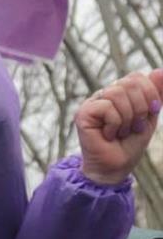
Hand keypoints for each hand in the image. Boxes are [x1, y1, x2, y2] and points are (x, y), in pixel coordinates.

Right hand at [77, 70, 162, 185]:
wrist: (115, 168)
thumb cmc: (129, 145)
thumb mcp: (149, 116)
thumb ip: (156, 94)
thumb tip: (159, 70)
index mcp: (119, 94)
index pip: (136, 77)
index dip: (150, 93)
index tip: (151, 113)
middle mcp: (103, 95)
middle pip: (129, 82)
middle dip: (140, 107)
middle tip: (135, 126)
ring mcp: (92, 103)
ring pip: (117, 93)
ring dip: (127, 117)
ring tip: (122, 132)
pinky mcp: (83, 114)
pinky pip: (106, 107)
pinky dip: (115, 123)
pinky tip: (108, 135)